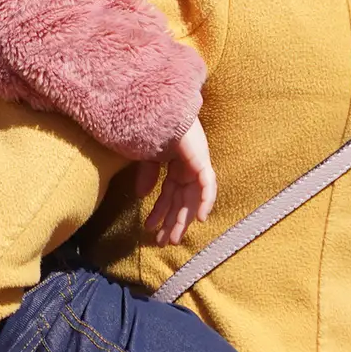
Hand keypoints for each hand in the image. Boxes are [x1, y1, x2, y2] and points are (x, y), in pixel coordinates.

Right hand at [144, 119, 216, 245]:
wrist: (160, 109)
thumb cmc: (154, 127)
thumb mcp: (147, 156)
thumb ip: (147, 175)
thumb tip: (142, 196)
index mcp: (176, 165)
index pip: (169, 194)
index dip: (160, 212)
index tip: (150, 229)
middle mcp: (188, 168)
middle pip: (181, 201)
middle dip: (172, 221)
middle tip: (164, 242)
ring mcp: (197, 165)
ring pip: (192, 199)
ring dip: (184, 219)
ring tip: (175, 238)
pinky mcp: (202, 161)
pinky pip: (207, 186)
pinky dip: (204, 201)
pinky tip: (198, 219)